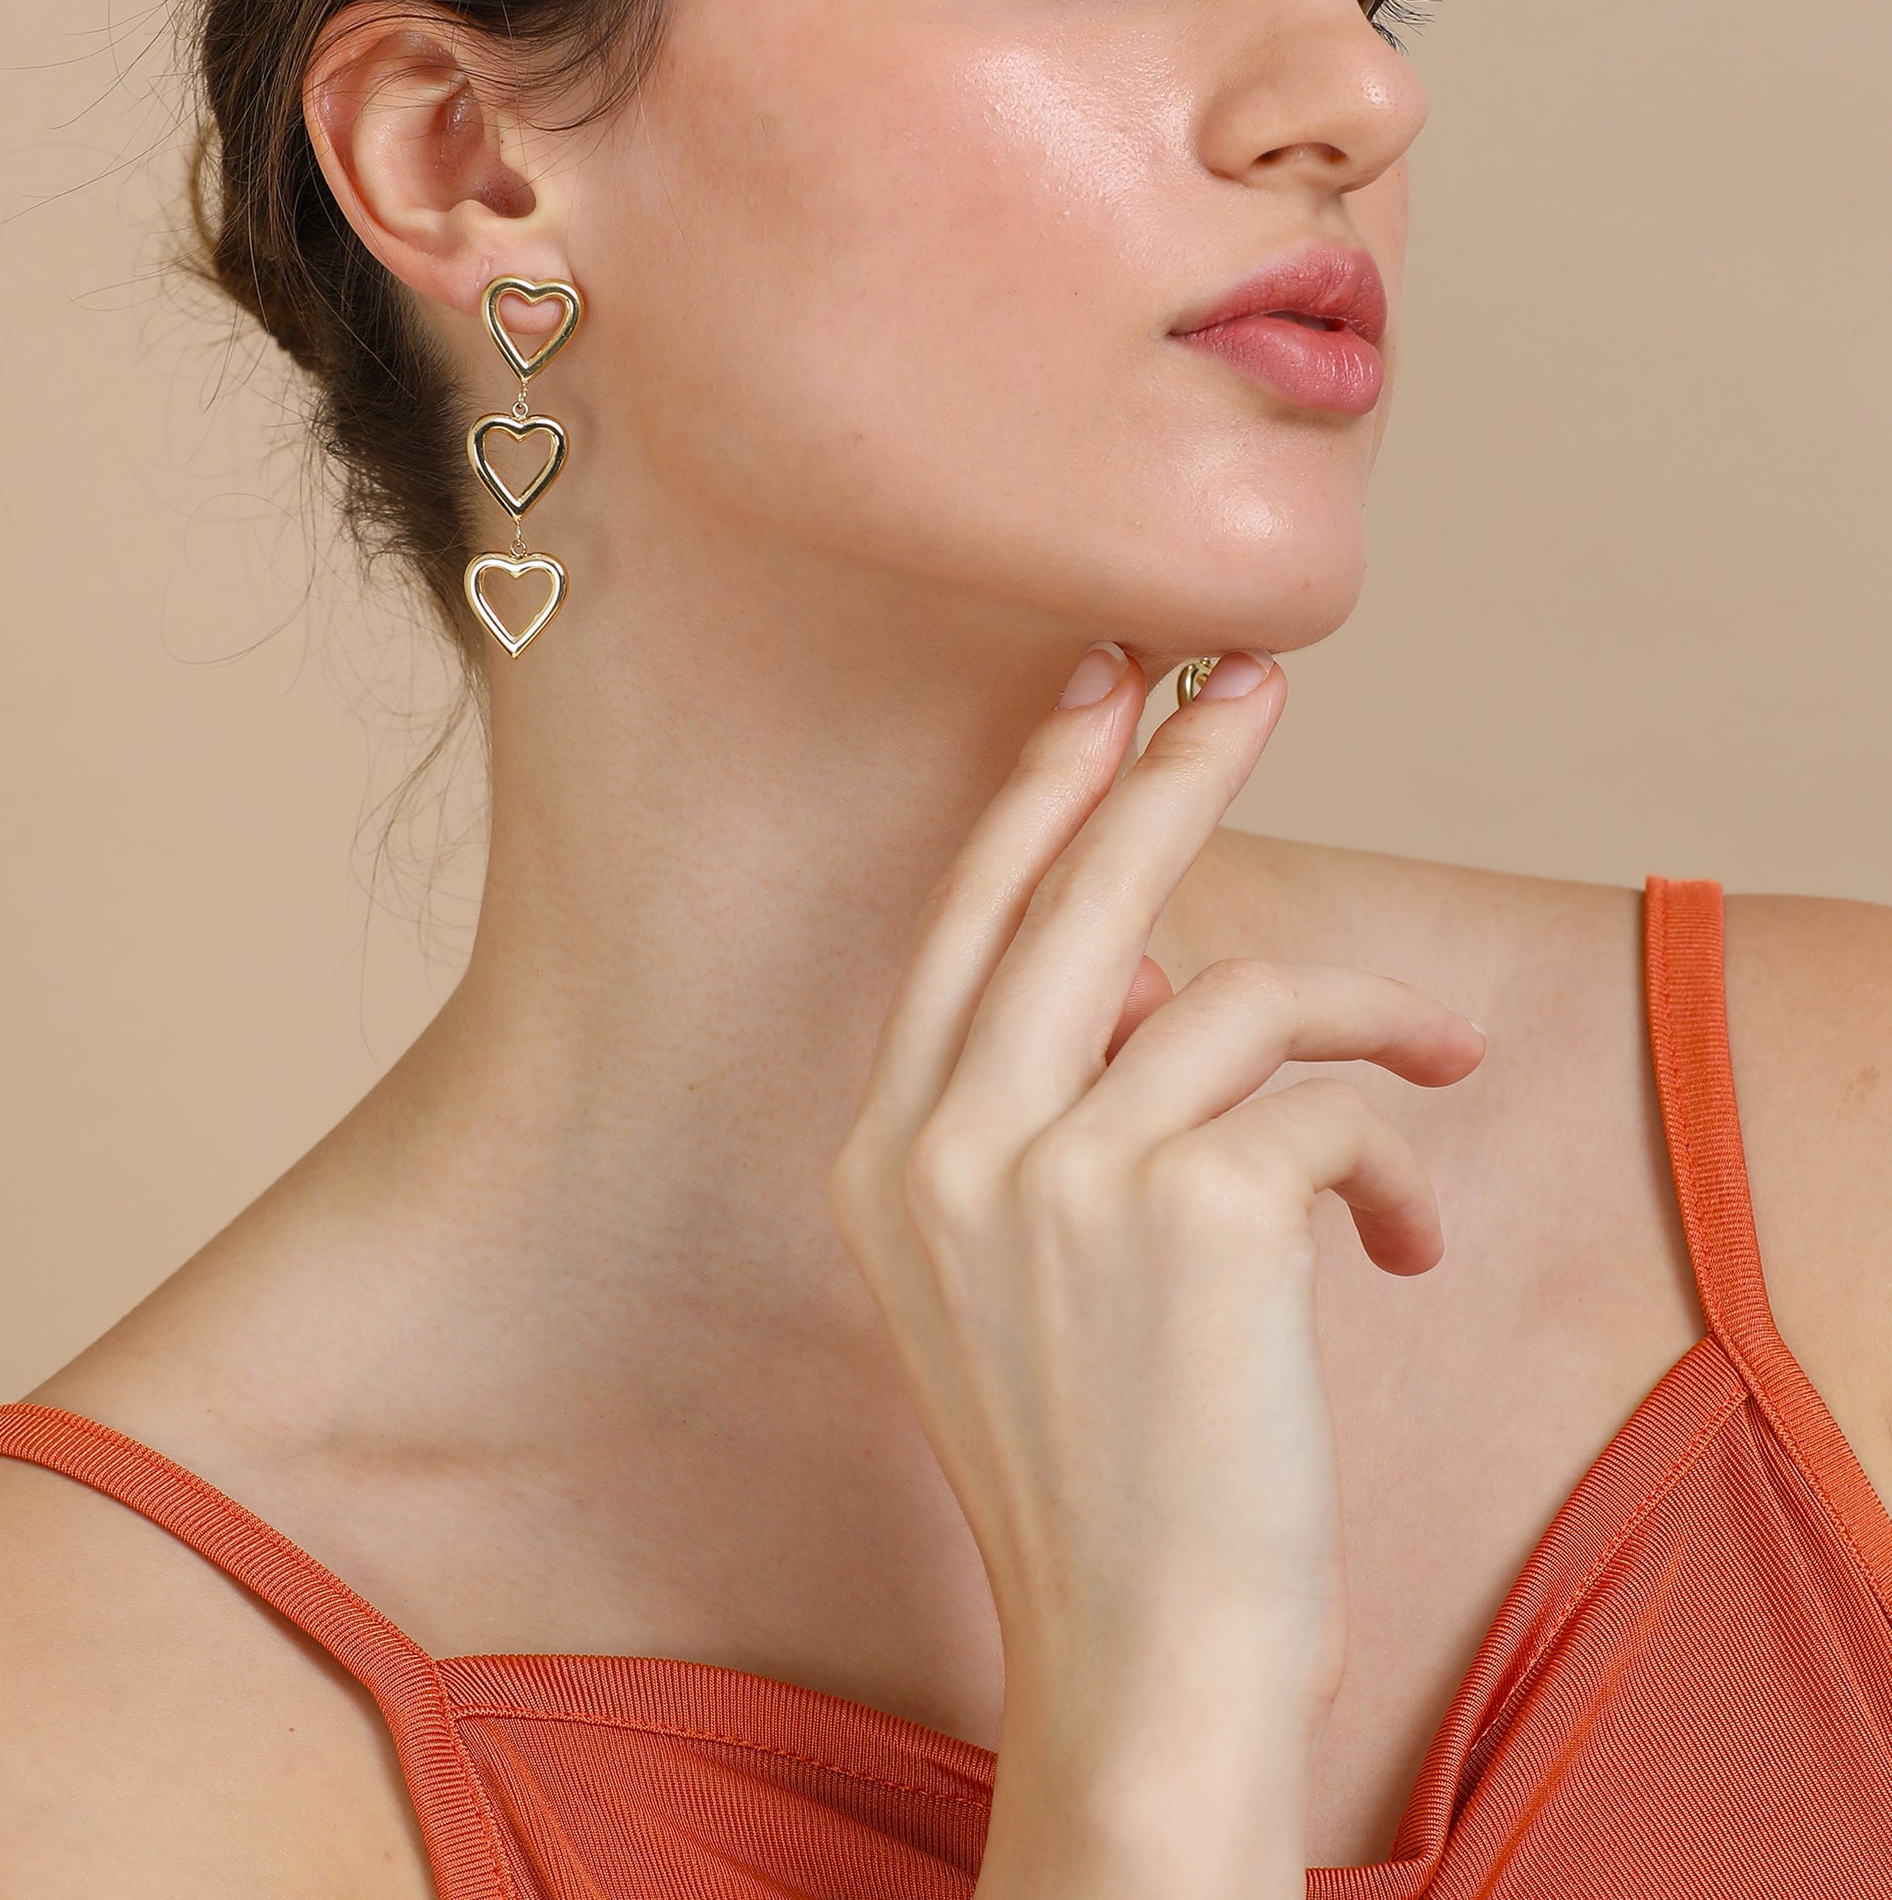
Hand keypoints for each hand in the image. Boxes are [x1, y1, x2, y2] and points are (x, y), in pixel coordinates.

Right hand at [827, 644, 1484, 1899]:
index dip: (1033, 794)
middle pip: (1074, 896)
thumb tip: (1149, 983)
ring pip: (1238, 995)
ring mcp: (1053, 1175)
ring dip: (1367, 1011)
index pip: (961, 922)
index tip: (1092, 687)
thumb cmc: (1102, 1460)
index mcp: (883, 1153)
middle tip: (1249, 678)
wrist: (1141, 1651)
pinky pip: (1325, 1106)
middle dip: (1171, 766)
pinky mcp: (1187, 1212)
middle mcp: (943, 1147)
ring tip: (1447, 1046)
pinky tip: (1404, 1240)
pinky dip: (1392, 1157)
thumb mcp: (1009, 1275)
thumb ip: (1042, 1117)